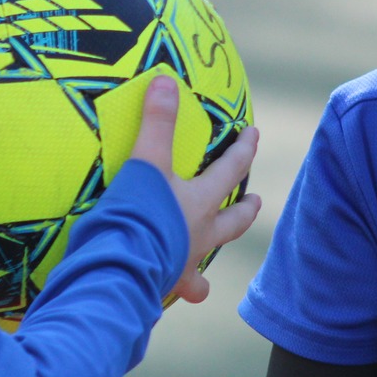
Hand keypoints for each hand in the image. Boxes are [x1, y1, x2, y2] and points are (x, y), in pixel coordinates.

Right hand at [125, 76, 259, 303]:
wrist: (120, 268)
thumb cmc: (136, 214)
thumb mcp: (145, 162)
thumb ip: (156, 122)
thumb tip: (166, 79)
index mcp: (200, 203)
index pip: (231, 169)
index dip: (244, 150)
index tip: (254, 134)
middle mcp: (200, 235)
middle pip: (233, 222)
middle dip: (246, 210)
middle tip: (257, 202)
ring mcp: (183, 265)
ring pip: (205, 265)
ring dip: (210, 260)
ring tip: (209, 273)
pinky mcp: (162, 286)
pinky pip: (175, 291)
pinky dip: (176, 292)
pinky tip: (173, 297)